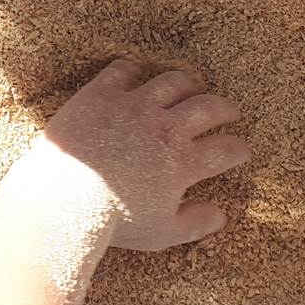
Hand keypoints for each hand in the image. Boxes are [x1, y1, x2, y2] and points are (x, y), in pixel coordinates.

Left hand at [13, 60, 250, 251]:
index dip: (238, 149)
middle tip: (230, 111)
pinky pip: (123, 71)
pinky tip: (136, 76)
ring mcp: (133, 106)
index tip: (241, 150)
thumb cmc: (112, 222)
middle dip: (225, 109)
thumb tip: (220, 216)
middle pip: (207, 107)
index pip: (224, 150)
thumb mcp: (160, 233)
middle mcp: (165, 127)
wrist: (64, 200)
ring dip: (187, 83)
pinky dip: (133, 72)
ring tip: (192, 86)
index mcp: (182, 162)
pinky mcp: (101, 94)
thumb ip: (194, 224)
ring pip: (171, 82)